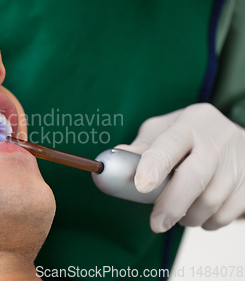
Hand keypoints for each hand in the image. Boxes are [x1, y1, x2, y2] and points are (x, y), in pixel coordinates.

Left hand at [116, 103, 244, 232]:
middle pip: (194, 177)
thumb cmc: (188, 135)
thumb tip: (114, 164)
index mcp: (190, 121)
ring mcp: (240, 159)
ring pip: (211, 200)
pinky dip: (210, 221)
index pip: (170, 144)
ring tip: (178, 213)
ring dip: (189, 216)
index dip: (154, 166)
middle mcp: (218, 137)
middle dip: (171, 205)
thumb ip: (141, 148)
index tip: (141, 187)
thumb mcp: (163, 131)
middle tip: (157, 224)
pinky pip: (228, 214)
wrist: (233, 137)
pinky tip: (201, 214)